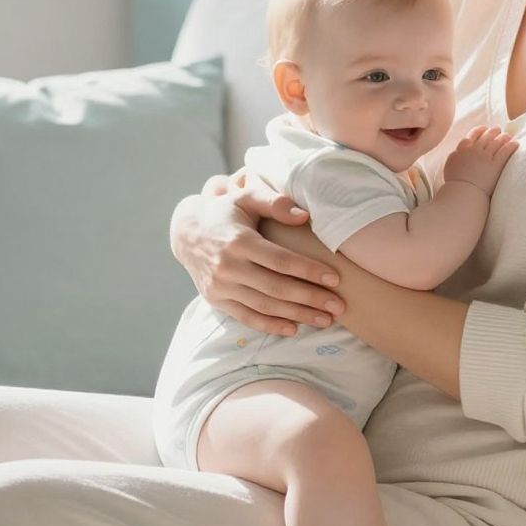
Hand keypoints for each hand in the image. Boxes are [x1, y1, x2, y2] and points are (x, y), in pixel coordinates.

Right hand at [169, 174, 342, 337]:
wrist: (187, 232)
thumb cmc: (225, 212)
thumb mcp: (245, 196)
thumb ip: (274, 202)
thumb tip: (304, 216)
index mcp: (238, 241)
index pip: (280, 260)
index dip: (309, 271)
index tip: (335, 279)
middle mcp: (228, 267)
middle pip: (276, 287)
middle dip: (310, 298)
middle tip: (339, 306)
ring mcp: (220, 287)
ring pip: (264, 306)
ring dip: (297, 315)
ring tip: (325, 320)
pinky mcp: (216, 300)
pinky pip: (247, 317)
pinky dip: (270, 326)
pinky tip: (294, 329)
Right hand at [441, 125, 518, 195]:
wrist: (463, 192)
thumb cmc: (455, 183)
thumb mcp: (450, 165)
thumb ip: (455, 156)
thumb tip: (457, 152)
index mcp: (463, 149)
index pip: (473, 135)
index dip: (480, 130)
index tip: (484, 129)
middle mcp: (474, 150)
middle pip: (486, 136)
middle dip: (493, 132)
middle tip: (498, 129)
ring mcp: (485, 156)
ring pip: (496, 142)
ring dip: (503, 137)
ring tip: (508, 136)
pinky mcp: (496, 164)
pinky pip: (505, 151)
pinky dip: (511, 146)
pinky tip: (515, 144)